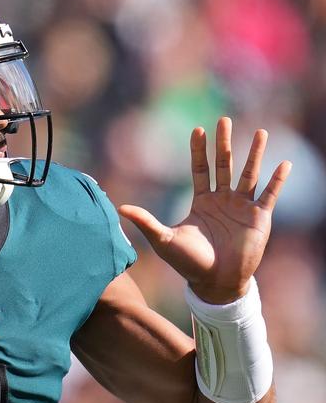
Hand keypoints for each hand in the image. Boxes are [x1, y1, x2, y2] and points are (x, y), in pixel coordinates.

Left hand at [118, 117, 290, 303]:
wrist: (214, 282)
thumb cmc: (188, 263)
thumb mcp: (164, 240)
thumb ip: (145, 222)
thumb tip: (119, 208)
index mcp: (202, 202)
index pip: (200, 169)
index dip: (199, 150)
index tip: (198, 129)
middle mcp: (223, 200)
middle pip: (224, 165)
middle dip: (224, 143)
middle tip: (223, 119)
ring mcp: (242, 208)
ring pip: (249, 174)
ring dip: (254, 153)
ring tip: (260, 131)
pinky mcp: (259, 218)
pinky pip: (270, 194)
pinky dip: (278, 180)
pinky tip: (284, 163)